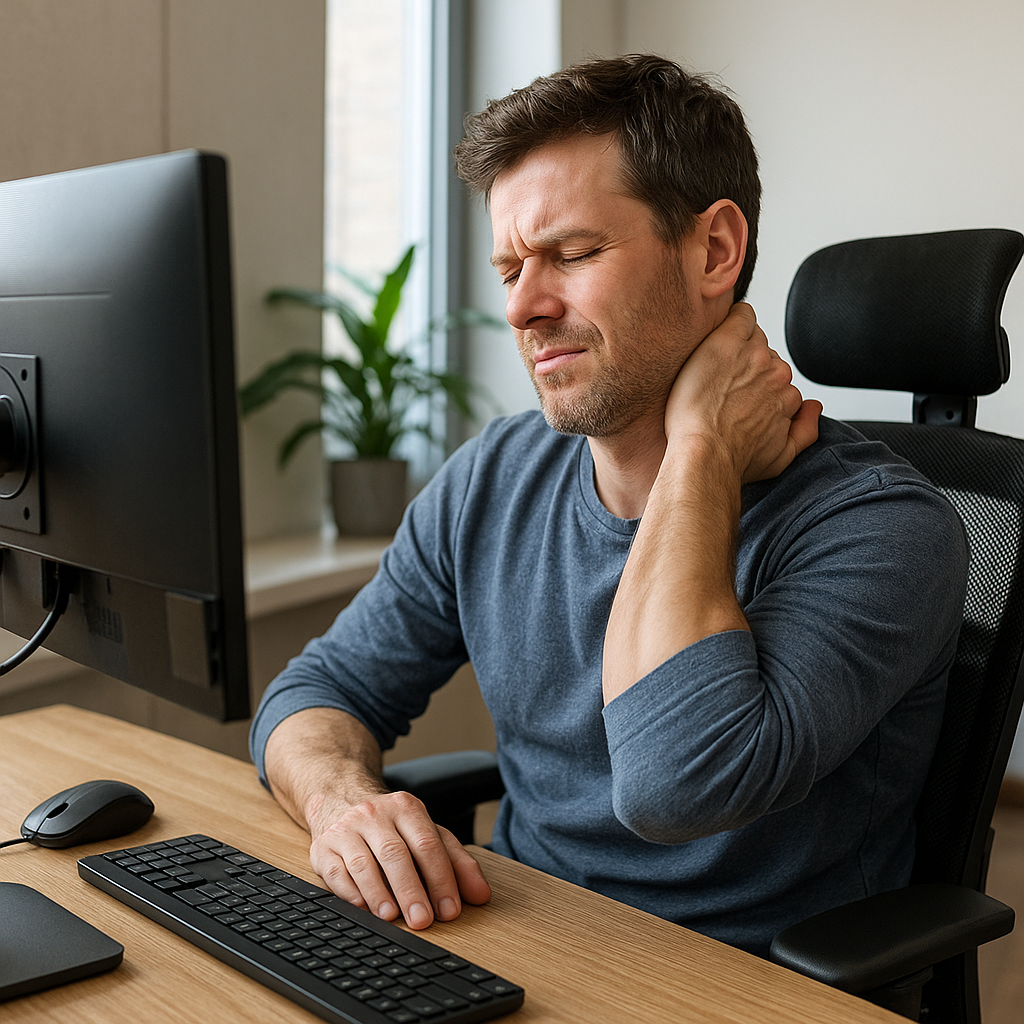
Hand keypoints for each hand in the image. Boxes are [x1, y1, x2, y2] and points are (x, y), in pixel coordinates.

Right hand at [308, 789, 491, 929]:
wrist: (340, 799)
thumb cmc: (391, 826)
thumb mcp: (426, 833)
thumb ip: (457, 862)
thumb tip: (480, 895)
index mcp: (406, 808)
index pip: (427, 844)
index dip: (440, 879)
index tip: (449, 910)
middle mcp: (375, 814)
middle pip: (395, 854)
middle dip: (411, 890)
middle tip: (423, 920)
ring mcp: (346, 829)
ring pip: (362, 863)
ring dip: (378, 894)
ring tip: (392, 917)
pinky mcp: (323, 847)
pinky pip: (336, 873)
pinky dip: (350, 894)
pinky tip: (364, 909)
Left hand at [666, 303, 821, 482]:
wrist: (705, 454)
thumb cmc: (735, 460)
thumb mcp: (781, 457)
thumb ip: (805, 431)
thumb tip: (815, 407)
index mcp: (789, 395)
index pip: (777, 377)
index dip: (755, 384)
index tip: (735, 395)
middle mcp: (777, 372)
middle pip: (764, 356)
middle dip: (744, 366)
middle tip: (718, 385)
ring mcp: (754, 355)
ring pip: (751, 336)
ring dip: (735, 346)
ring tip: (711, 369)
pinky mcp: (728, 342)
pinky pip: (741, 315)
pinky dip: (733, 318)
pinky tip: (717, 335)